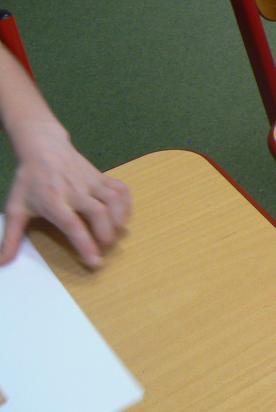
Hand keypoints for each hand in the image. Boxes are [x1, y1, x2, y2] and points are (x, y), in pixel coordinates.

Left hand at [0, 124, 130, 266]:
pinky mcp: (101, 176)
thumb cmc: (29, 180)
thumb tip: (2, 263)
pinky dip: (127, 204)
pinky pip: (121, 189)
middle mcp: (75, 191)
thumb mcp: (15, 208)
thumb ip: (10, 238)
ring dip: (119, 220)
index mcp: (53, 201)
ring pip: (114, 201)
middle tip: (105, 248)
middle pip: (99, 213)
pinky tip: (122, 215)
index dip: (86, 245)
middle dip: (106, 234)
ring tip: (115, 234)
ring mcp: (91, 182)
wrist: (43, 148)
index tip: (95, 262)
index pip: (73, 226)